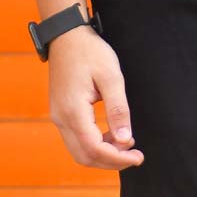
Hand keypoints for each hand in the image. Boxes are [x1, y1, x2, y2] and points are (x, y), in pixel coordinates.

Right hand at [47, 24, 145, 168]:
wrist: (66, 35)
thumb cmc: (90, 52)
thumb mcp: (111, 76)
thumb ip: (118, 109)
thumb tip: (125, 140)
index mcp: (73, 111)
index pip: (94, 149)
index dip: (117, 159)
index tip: (139, 157)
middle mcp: (61, 119)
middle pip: (84, 157)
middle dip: (111, 161)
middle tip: (136, 156)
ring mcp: (58, 116)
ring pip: (79, 151)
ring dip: (103, 154)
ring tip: (127, 144)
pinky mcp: (60, 112)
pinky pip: (76, 139)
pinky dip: (94, 144)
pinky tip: (112, 134)